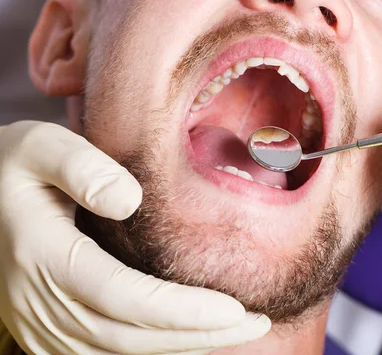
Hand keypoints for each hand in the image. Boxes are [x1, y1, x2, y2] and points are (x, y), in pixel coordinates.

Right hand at [0, 121, 270, 353]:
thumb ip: (79, 167)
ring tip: (237, 332)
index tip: (234, 308)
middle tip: (255, 322)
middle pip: (130, 338)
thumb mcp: (37, 149)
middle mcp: (44, 304)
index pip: (124, 299)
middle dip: (198, 336)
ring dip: (182, 348)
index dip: (181, 311)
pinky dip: (154, 350)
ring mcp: (44, 324)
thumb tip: (129, 200)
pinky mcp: (51, 329)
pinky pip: (106, 354)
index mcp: (45, 258)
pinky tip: (191, 338)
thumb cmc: (12, 169)